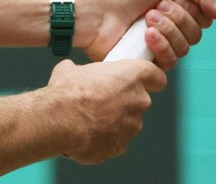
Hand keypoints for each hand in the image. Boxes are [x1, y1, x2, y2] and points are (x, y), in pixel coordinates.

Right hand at [46, 58, 166, 163]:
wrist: (58, 121)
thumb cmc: (68, 92)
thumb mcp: (72, 70)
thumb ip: (83, 71)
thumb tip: (73, 72)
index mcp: (133, 76)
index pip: (157, 77)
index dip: (150, 79)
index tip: (139, 81)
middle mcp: (139, 101)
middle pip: (139, 101)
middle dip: (123, 101)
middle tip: (101, 100)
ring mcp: (132, 126)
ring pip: (127, 122)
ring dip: (113, 121)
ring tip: (88, 118)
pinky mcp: (120, 146)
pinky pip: (116, 140)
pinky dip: (104, 138)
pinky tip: (86, 132)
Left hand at [76, 0, 215, 65]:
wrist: (99, 10)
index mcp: (175, 9)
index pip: (203, 19)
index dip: (195, 10)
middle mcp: (169, 29)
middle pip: (196, 34)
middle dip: (178, 18)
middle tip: (155, 8)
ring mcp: (159, 46)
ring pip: (184, 48)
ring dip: (168, 30)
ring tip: (146, 20)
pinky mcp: (148, 63)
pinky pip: (170, 62)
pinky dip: (161, 46)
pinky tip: (146, 36)